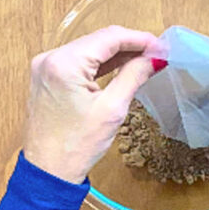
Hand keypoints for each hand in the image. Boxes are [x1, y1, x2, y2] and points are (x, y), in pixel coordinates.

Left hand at [23, 26, 165, 183]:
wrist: (48, 172)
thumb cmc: (77, 146)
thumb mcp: (112, 109)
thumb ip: (134, 75)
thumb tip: (155, 57)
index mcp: (64, 62)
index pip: (109, 37)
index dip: (140, 39)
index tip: (162, 46)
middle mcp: (50, 58)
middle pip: (98, 40)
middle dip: (130, 45)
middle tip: (158, 53)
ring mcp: (45, 67)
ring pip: (89, 50)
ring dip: (117, 54)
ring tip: (146, 59)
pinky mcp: (46, 77)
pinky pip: (78, 62)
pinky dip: (100, 64)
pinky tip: (122, 67)